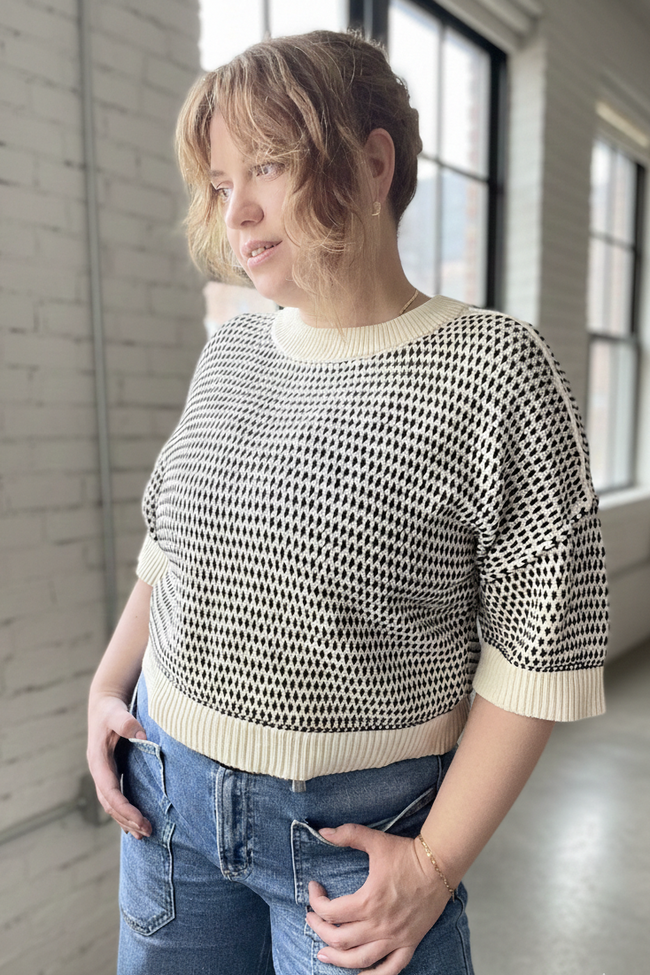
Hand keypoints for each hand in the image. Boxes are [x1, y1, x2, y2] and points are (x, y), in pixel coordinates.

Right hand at [86, 693, 151, 838]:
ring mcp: (104, 773)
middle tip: (148, 832)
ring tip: (143, 834)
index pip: (110, 791)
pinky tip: (135, 822)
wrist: (103, 704)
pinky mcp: (111, 772)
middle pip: (110, 803)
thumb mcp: (117, 713)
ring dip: (125, 820)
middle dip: (127, 819)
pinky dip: (124, 811)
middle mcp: (99, 771)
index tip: (140, 820)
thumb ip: (127, 723)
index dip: (124, 808)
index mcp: (98, 761)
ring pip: (111, 803)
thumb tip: (142, 735)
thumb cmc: (111, 709)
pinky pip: (115, 797)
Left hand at [306, 824, 450, 973]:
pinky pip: (390, 969)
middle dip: (319, 929)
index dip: (315, 901)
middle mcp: (379, 925)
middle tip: (311, 918)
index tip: (313, 889)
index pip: (330, 911)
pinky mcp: (409, 943)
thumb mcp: (375, 840)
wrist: (439, 865)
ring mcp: (395, 938)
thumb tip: (323, 832)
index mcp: (368, 901)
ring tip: (322, 953)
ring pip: (359, 960)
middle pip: (339, 939)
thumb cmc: (407, 854)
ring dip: (337, 959)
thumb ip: (348, 834)